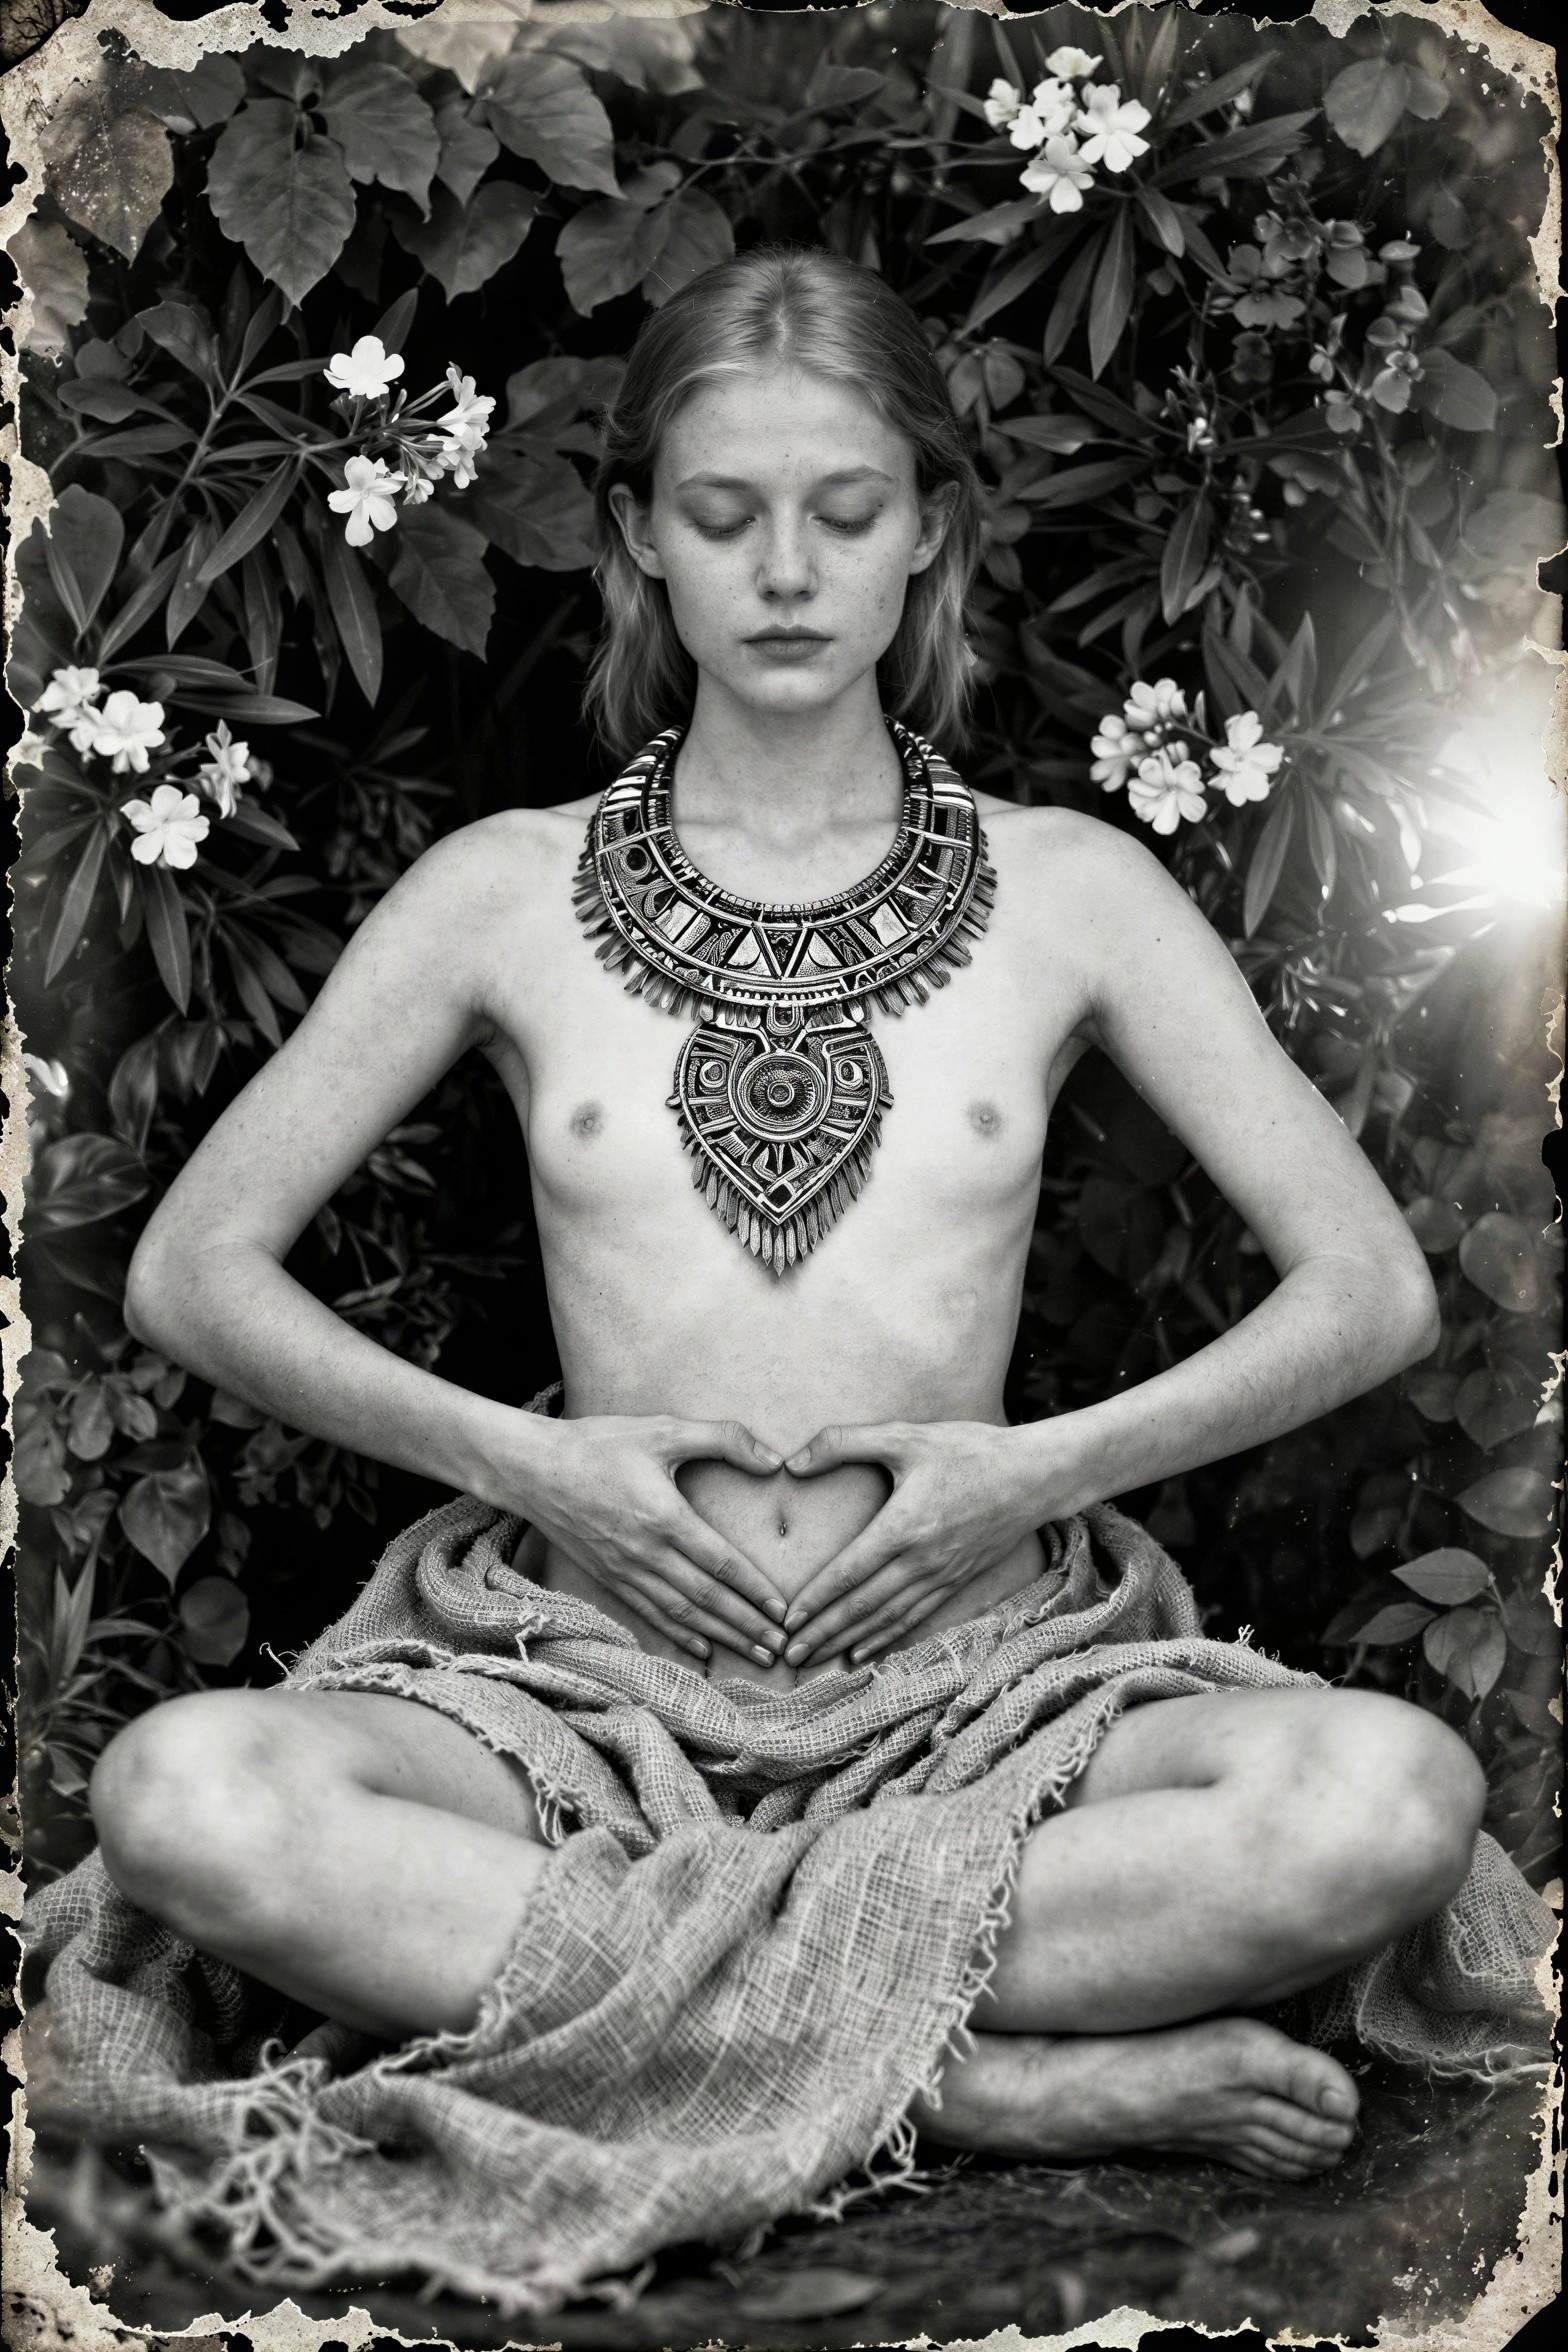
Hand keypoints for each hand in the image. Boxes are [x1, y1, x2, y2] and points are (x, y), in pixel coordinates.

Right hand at [496, 1413, 789, 1665]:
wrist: (531, 1468)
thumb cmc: (598, 1443)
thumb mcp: (662, 1429)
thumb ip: (722, 1438)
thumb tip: (772, 1459)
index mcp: (665, 1518)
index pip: (720, 1563)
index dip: (755, 1590)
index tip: (783, 1611)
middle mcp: (646, 1553)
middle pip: (707, 1599)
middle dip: (747, 1625)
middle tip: (782, 1646)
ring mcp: (624, 1570)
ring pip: (681, 1613)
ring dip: (721, 1637)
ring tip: (755, 1655)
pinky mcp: (607, 1577)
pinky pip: (649, 1613)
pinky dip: (679, 1635)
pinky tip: (702, 1649)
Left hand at [778, 1420, 1047, 1666]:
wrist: (1034, 1476)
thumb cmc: (967, 1450)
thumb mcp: (905, 1435)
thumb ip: (844, 1443)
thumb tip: (793, 1463)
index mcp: (904, 1526)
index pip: (850, 1573)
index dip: (817, 1599)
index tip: (788, 1619)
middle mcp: (922, 1560)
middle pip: (863, 1606)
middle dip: (824, 1632)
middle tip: (789, 1653)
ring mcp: (942, 1576)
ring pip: (887, 1619)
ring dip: (848, 1642)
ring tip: (816, 1661)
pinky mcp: (957, 1582)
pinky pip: (915, 1618)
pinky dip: (886, 1639)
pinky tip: (862, 1652)